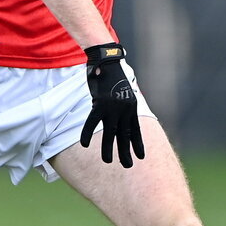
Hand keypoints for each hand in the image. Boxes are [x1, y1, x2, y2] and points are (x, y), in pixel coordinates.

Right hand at [80, 43, 144, 167]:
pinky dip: (87, 132)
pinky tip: (84, 144)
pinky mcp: (100, 103)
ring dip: (108, 148)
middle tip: (128, 166)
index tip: (140, 157)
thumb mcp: (123, 90)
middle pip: (124, 135)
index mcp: (131, 107)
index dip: (138, 144)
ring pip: (110, 132)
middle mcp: (124, 109)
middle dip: (126, 152)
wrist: (107, 60)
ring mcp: (112, 107)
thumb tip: (121, 112)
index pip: (136, 130)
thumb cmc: (113, 74)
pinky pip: (92, 121)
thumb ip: (123, 103)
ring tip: (107, 161)